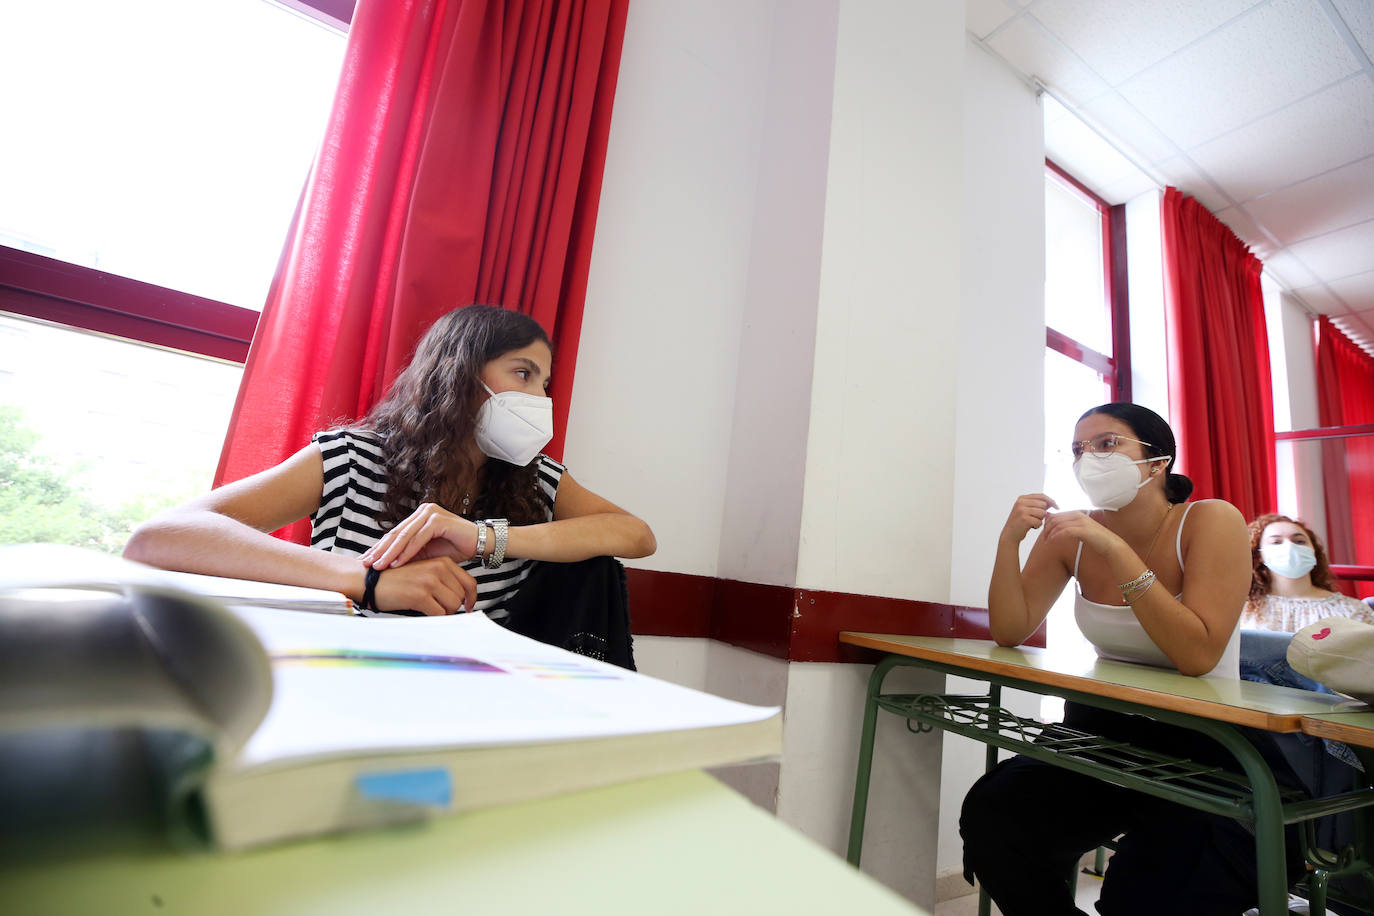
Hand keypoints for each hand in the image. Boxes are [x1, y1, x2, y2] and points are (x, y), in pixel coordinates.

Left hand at [360, 503, 481, 569]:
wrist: (480, 544)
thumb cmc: (455, 548)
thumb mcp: (427, 552)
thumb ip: (410, 553)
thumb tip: (386, 564)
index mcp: (418, 516)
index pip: (395, 533)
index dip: (380, 548)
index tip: (367, 561)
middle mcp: (422, 511)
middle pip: (396, 533)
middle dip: (380, 550)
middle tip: (366, 564)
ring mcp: (430, 513)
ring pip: (405, 536)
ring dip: (390, 553)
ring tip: (379, 566)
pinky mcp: (438, 520)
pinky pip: (418, 539)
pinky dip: (407, 552)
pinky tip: (397, 563)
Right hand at [372, 557, 478, 615]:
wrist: (369, 581)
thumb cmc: (396, 580)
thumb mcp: (424, 572)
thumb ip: (443, 579)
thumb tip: (463, 598)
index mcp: (442, 562)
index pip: (469, 583)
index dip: (472, 598)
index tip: (469, 607)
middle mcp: (438, 569)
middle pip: (462, 597)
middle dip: (453, 607)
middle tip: (439, 609)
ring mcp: (429, 581)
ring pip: (453, 606)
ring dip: (443, 613)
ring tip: (428, 609)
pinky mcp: (420, 595)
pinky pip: (439, 613)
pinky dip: (435, 618)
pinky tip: (423, 613)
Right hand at [1001, 493, 1058, 543]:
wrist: (1009, 534)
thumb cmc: (1021, 522)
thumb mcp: (1026, 510)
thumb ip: (1037, 504)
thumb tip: (1053, 503)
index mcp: (1022, 498)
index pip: (1041, 496)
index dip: (1051, 501)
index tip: (1057, 507)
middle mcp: (1021, 502)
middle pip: (1043, 505)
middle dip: (1043, 513)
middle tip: (1034, 518)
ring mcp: (1022, 510)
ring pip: (1042, 513)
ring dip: (1040, 520)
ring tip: (1031, 522)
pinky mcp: (1024, 519)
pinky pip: (1039, 522)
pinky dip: (1037, 526)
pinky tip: (1030, 527)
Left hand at [1041, 509, 1123, 556]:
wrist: (1109, 543)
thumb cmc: (1094, 538)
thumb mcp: (1079, 529)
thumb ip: (1068, 526)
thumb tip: (1054, 525)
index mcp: (1076, 513)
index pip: (1056, 515)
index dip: (1047, 523)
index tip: (1044, 532)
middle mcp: (1078, 515)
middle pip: (1055, 519)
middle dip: (1047, 528)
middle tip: (1044, 538)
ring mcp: (1081, 522)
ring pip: (1058, 525)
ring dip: (1050, 533)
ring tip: (1047, 541)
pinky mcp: (1083, 530)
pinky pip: (1065, 531)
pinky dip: (1057, 536)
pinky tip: (1053, 541)